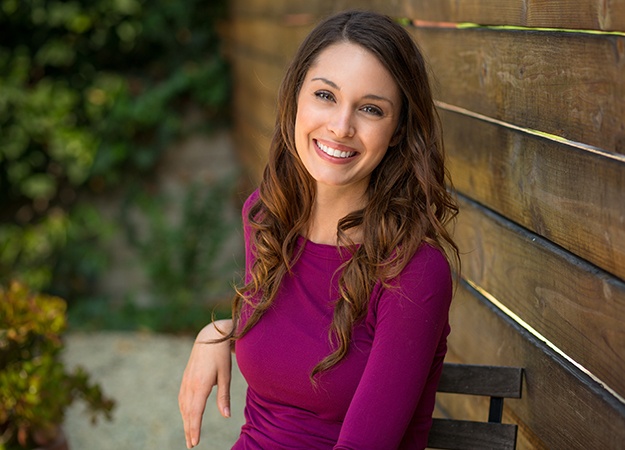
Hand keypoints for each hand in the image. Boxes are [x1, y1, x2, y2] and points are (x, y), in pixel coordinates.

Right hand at [179, 319, 232, 447]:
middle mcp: (190, 384)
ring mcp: (186, 381)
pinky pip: (182, 398)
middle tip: (191, 445)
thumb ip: (224, 396)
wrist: (209, 336)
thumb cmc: (221, 355)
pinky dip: (184, 410)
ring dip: (185, 421)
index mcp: (200, 385)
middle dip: (189, 429)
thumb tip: (226, 416)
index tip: (195, 442)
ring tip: (189, 434)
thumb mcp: (226, 375)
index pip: (196, 412)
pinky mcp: (186, 377)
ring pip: (183, 406)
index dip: (195, 428)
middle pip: (188, 412)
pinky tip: (186, 415)